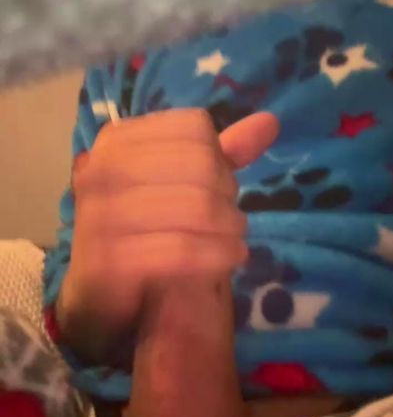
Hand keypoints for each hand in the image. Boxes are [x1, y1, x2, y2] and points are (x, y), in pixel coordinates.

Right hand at [58, 109, 278, 357]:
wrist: (103, 294)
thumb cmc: (146, 230)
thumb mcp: (182, 184)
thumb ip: (220, 154)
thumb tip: (270, 122)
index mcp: (116, 140)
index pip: (194, 127)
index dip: (219, 156)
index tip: (219, 186)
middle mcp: (100, 169)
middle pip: (199, 162)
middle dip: (226, 192)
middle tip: (230, 218)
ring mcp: (98, 214)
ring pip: (195, 205)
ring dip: (229, 225)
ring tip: (235, 239)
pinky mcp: (107, 260)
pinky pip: (180, 249)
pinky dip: (217, 254)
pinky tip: (231, 258)